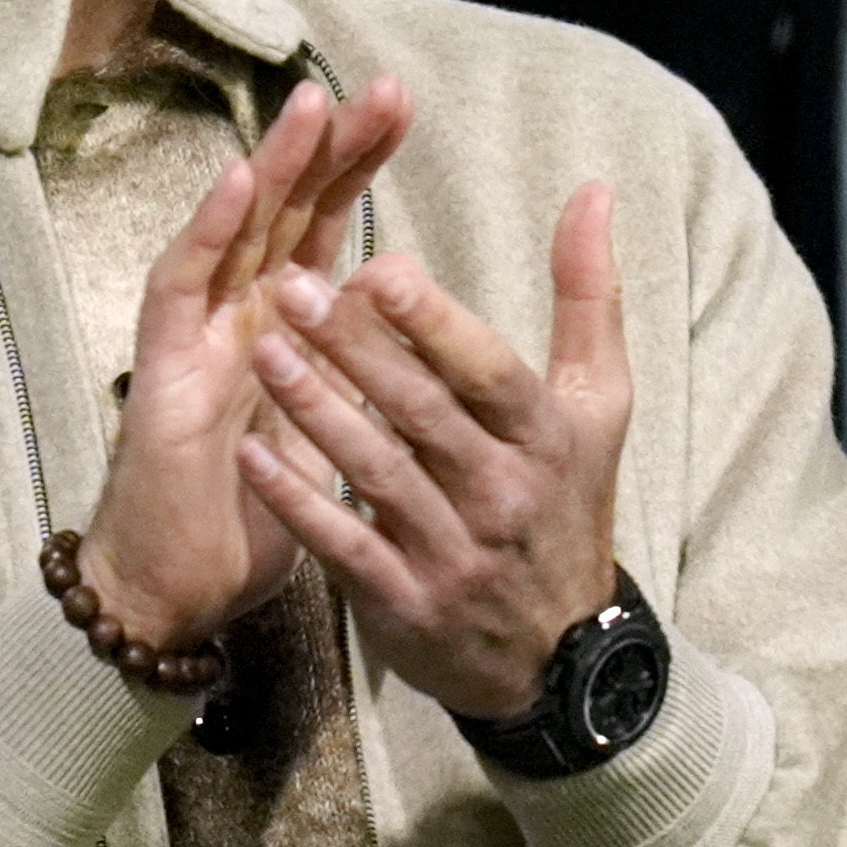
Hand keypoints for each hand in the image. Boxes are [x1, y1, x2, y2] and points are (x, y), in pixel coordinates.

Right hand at [77, 74, 412, 653]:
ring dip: (270, 166)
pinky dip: (205, 231)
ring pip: (233, 231)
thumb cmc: (252, 515)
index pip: (324, 227)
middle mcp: (237, 315)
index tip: (403, 112)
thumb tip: (401, 321)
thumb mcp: (328, 432)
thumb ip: (354, 372)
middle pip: (285, 211)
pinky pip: (180, 288)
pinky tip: (234, 184)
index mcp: (283, 326)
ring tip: (312, 105)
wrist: (182, 592)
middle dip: (329, 147)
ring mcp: (195, 335)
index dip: (357, 168)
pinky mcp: (160, 370)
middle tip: (382, 89)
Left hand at [238, 180, 630, 717]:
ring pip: (375, 472)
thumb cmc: (567, 502)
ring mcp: (451, 553)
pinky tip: (249, 455)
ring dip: (315, 410)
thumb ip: (588, 296)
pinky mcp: (403, 601)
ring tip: (263, 350)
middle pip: (421, 414)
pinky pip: (342, 546)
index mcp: (544, 438)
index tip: (378, 268)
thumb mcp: (597, 404)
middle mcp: (501, 495)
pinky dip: (296, 501)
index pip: (487, 372)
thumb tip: (593, 191)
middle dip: (355, 349)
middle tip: (292, 289)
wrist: (559, 655)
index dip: (434, 325)